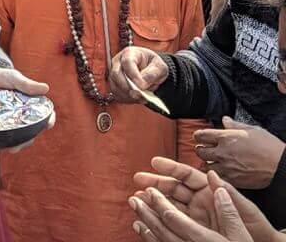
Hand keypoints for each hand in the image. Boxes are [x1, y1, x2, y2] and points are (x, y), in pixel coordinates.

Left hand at [0, 67, 53, 152]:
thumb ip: (26, 84)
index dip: (48, 120)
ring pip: (14, 139)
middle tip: (18, 145)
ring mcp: (8, 123)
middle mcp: (21, 118)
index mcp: (30, 107)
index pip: (44, 116)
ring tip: (5, 148)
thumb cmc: (2, 77)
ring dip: (10, 146)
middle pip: (29, 133)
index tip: (48, 124)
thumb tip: (45, 88)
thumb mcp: (13, 78)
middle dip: (25, 141)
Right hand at [110, 46, 168, 101]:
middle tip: (139, 95)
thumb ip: (153, 73)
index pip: (127, 62)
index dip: (133, 75)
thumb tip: (142, 84)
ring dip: (127, 94)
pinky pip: (116, 93)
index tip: (142, 86)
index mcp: (130, 53)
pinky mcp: (114, 84)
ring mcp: (114, 73)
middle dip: (127, 87)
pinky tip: (137, 99)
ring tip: (141, 98)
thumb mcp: (160, 67)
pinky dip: (126, 99)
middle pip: (116, 74)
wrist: (150, 70)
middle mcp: (118, 61)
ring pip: (114, 85)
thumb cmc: (154, 65)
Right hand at [133, 158, 276, 240]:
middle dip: (155, 182)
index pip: (187, 175)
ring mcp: (194, 215)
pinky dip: (157, 216)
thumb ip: (227, 191)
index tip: (155, 162)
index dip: (171, 167)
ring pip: (169, 204)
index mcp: (211, 190)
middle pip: (173, 188)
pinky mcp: (192, 229)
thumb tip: (213, 174)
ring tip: (136, 197)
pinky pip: (171, 221)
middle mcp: (200, 200)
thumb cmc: (254, 226)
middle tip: (138, 178)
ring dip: (152, 200)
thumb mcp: (243, 207)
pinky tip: (145, 214)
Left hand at [194, 117, 285, 188]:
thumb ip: (235, 125)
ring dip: (208, 163)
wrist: (282, 166)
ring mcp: (227, 168)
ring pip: (206, 166)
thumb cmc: (270, 147)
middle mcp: (223, 152)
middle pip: (200, 151)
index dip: (199, 136)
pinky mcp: (234, 180)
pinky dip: (217, 175)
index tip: (201, 137)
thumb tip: (225, 120)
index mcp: (225, 137)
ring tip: (213, 162)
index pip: (200, 135)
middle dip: (201, 149)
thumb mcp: (252, 130)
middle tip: (206, 149)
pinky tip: (222, 171)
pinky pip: (218, 178)